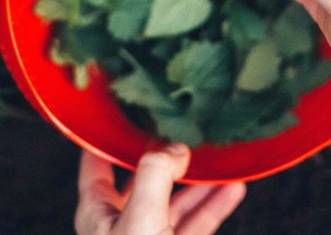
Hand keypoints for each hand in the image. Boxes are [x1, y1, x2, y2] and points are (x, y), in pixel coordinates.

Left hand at [74, 144, 245, 234]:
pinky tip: (233, 189)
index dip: (110, 134)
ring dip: (198, 180)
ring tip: (219, 155)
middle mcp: (121, 224)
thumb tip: (174, 148)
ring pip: (175, 201)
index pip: (97, 162)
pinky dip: (214, 206)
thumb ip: (155, 175)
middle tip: (185, 127)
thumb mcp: (140, 219)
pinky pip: (196, 225)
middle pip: (143, 178)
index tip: (129, 107)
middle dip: (166, 154)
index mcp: (97, 212)